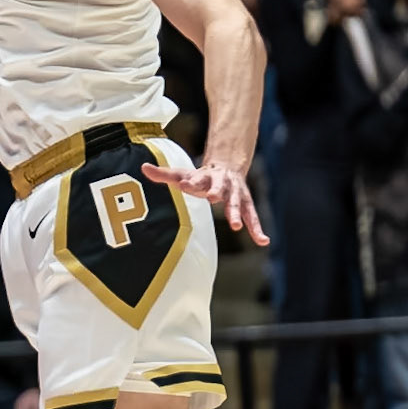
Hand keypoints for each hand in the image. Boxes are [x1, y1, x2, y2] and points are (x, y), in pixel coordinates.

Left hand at [142, 157, 268, 244]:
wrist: (227, 167)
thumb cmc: (199, 177)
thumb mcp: (182, 174)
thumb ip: (163, 174)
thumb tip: (143, 168)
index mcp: (205, 176)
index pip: (196, 178)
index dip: (191, 181)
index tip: (185, 184)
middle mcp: (222, 184)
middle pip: (219, 187)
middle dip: (216, 191)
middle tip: (211, 197)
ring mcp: (235, 194)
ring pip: (237, 203)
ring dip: (236, 214)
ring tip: (236, 226)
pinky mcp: (245, 205)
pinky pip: (252, 217)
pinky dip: (257, 229)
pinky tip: (263, 242)